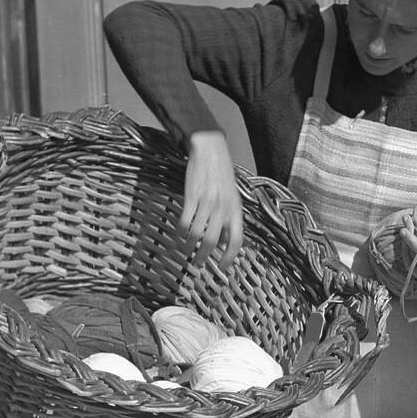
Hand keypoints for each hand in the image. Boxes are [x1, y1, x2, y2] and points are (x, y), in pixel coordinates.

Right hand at [182, 131, 244, 267]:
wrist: (210, 150)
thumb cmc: (222, 175)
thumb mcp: (233, 197)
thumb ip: (230, 218)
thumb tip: (226, 241)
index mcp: (235, 209)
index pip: (236, 239)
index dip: (229, 256)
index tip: (222, 267)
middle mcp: (223, 207)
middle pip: (213, 240)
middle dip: (205, 256)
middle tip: (198, 263)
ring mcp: (207, 202)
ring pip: (196, 233)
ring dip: (190, 246)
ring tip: (186, 250)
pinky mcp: (192, 195)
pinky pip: (185, 220)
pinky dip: (181, 231)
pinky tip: (179, 234)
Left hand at [399, 219, 416, 288]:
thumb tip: (414, 221)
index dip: (411, 240)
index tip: (403, 229)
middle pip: (415, 254)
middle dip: (408, 237)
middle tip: (406, 221)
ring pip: (411, 261)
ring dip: (406, 246)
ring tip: (407, 232)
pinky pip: (412, 268)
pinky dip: (409, 256)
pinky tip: (409, 245)